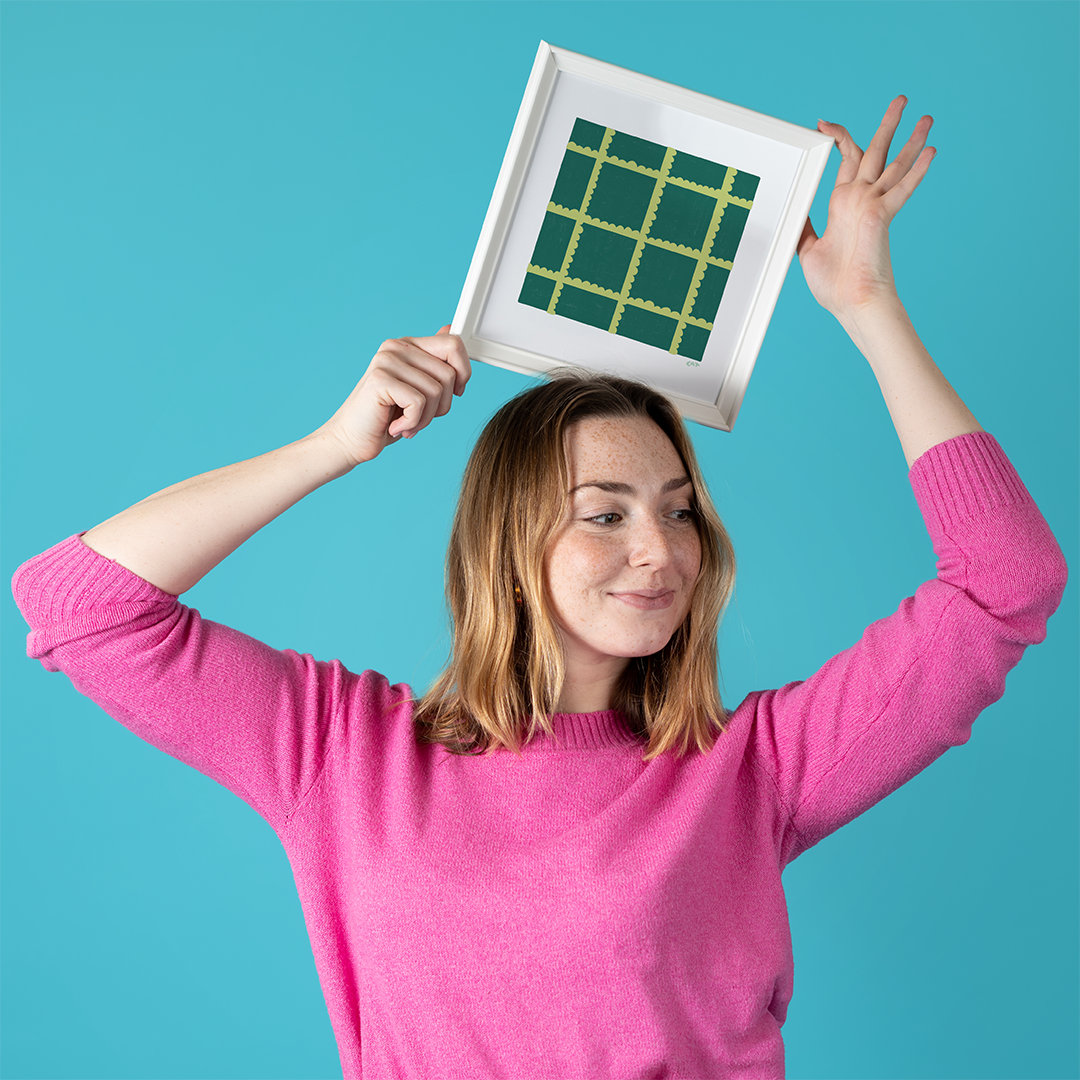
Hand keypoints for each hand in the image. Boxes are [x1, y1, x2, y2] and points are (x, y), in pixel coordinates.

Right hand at [322, 327, 471, 465]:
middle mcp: (396, 347)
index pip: (454, 344)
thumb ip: (434, 361)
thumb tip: (449, 328)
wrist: (351, 439)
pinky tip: (396, 426)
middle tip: (419, 416)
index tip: (454, 393)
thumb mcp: (418, 388)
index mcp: (407, 345)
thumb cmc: (386, 417)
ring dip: (425, 418)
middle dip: (441, 405)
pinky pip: (418, 403)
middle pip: (449, 373)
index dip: (463, 373)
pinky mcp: (380, 380)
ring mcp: (386, 361)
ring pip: (436, 390)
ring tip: (407, 423)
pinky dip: (412, 423)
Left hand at [797, 97, 934, 320]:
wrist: (852, 304)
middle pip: (875, 153)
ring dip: (909, 139)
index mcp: (843, 205)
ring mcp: (872, 206)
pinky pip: (902, 188)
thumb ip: (804, 228)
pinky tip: (933, 151)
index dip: (839, 140)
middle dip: (887, 125)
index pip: (847, 163)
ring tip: (925, 115)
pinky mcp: (880, 216)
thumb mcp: (808, 250)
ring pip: (893, 164)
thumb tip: (795, 214)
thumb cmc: (834, 285)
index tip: (824, 124)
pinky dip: (917, 170)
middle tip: (900, 100)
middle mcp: (860, 200)